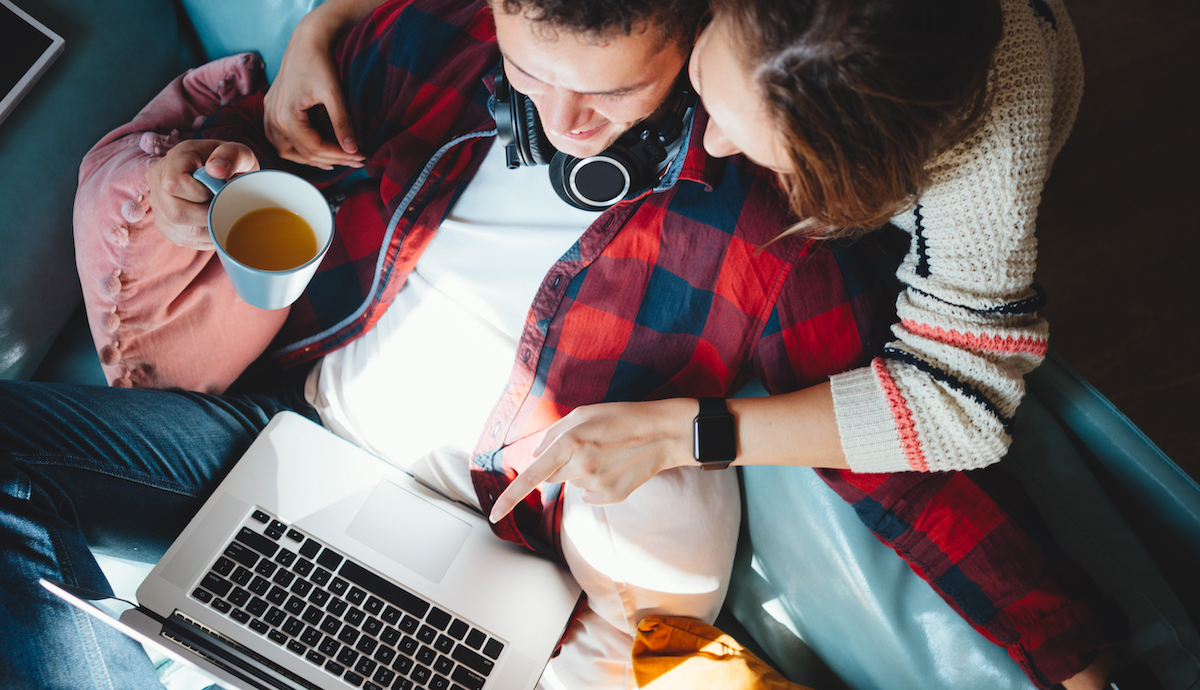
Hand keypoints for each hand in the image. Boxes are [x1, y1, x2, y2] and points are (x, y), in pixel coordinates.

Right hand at [144, 140, 259, 249]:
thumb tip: (215, 170)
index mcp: (176, 157)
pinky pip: (183, 239)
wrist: (227, 176)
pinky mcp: (164, 222)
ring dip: (209, 229)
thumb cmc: (233, 164)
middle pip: (176, 212)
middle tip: (223, 206)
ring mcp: (158, 202)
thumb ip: (232, 155)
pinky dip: (205, 238)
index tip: (216, 189)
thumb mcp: (240, 154)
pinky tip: (215, 226)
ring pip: (181, 229)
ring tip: (221, 215)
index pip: (174, 183)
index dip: (200, 193)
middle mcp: (158, 179)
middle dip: (207, 216)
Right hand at [264, 15, 365, 169]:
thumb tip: (353, 150)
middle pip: (302, 153)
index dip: (340, 156)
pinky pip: (278, 138)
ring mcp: (268, 113)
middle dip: (331, 159)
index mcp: (286, 116)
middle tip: (355, 160)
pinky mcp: (270, 107)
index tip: (361, 156)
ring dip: (309, 158)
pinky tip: (311, 149)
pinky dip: (294, 147)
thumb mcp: (334, 94)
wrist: (306, 39)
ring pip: (285, 150)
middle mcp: (273, 118)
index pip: (315, 148)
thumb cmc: (319, 62)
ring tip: (334, 161)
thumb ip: (342, 123)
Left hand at [488, 398, 696, 522]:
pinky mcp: (611, 497)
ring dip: (581, 471)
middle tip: (588, 445)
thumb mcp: (582, 414)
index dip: (509, 498)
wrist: (663, 433)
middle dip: (561, 463)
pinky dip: (596, 482)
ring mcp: (597, 485)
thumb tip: (534, 458)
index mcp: (569, 443)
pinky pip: (589, 494)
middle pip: (553, 475)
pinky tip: (614, 467)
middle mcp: (580, 467)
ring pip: (572, 484)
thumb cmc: (621, 417)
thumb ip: (552, 435)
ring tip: (607, 453)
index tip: (493, 515)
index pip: (531, 477)